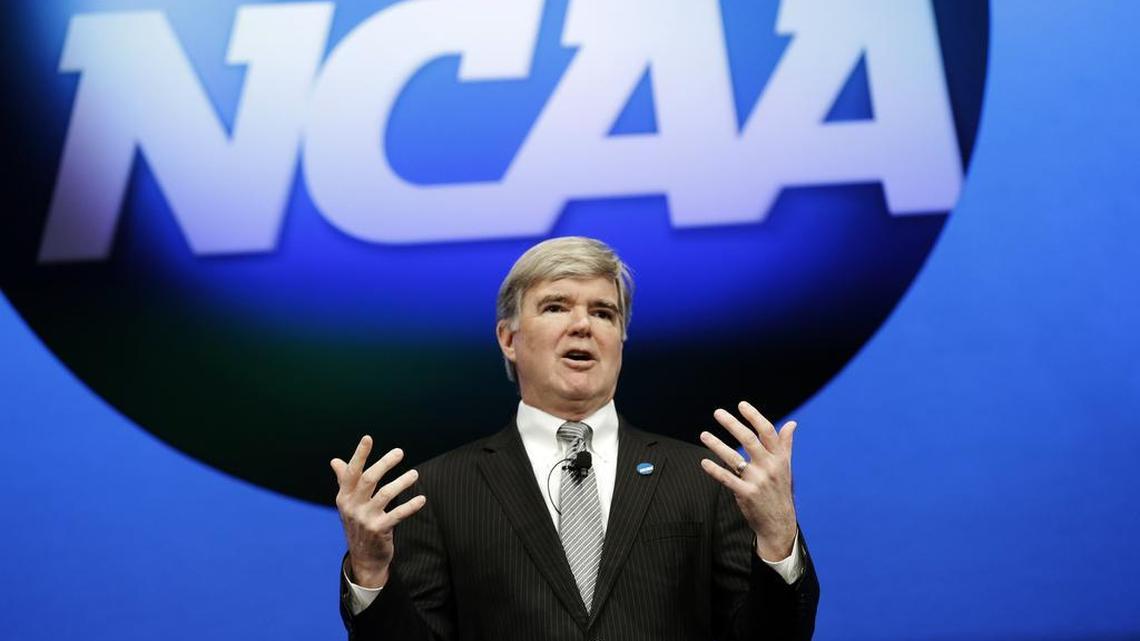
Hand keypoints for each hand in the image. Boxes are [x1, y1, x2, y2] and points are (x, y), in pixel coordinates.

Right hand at [331, 435, 426, 587]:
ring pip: (385, 494)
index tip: (367, 438)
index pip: (351, 472)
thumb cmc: (357, 524)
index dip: (359, 454)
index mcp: (344, 497)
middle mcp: (352, 506)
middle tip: (399, 452)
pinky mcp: (379, 530)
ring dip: (402, 482)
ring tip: (415, 474)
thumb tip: (334, 461)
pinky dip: (411, 506)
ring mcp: (365, 519)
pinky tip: (422, 499)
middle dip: (385, 463)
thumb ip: (344, 481)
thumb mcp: (347, 504)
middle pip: (369, 479)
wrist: (363, 558)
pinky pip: (397, 515)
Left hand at [699, 402, 797, 560]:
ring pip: (734, 458)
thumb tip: (792, 424)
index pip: (767, 432)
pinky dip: (714, 470)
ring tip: (703, 435)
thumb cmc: (781, 491)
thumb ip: (785, 445)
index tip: (741, 405)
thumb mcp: (786, 467)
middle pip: (749, 440)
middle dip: (732, 424)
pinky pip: (727, 478)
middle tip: (717, 413)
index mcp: (780, 458)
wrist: (780, 523)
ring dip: (716, 445)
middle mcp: (770, 467)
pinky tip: (704, 462)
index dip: (754, 416)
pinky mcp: (746, 494)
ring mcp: (758, 481)